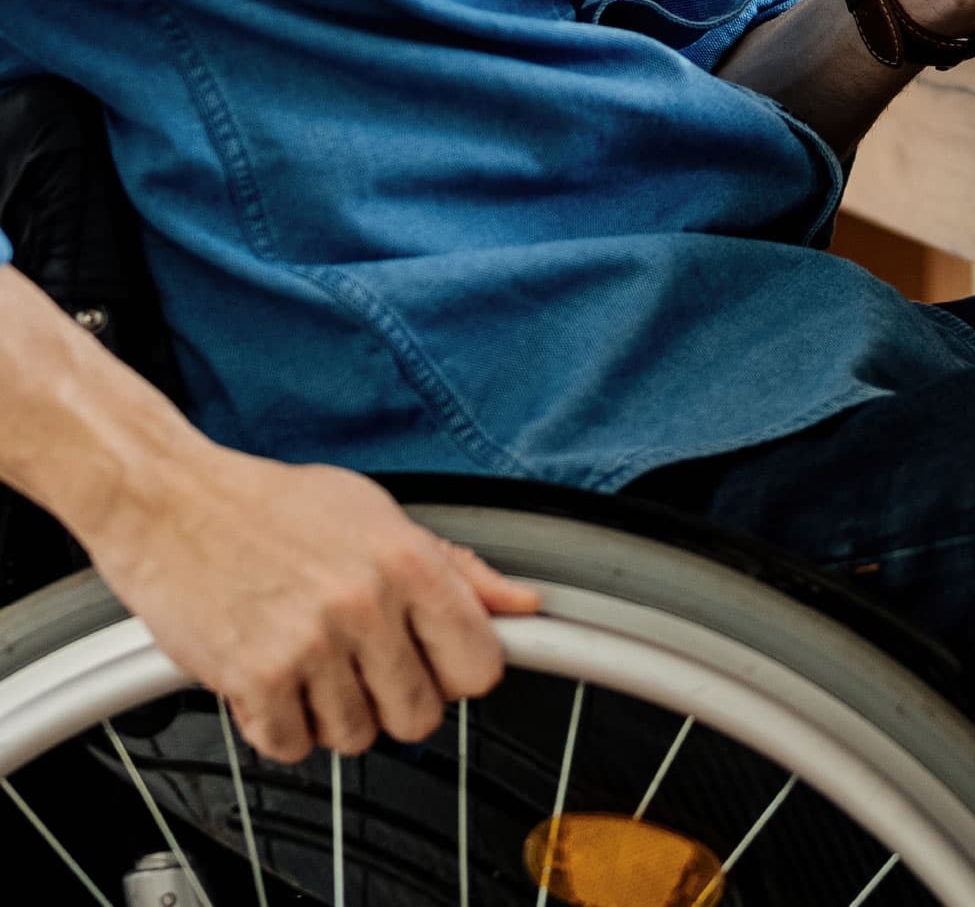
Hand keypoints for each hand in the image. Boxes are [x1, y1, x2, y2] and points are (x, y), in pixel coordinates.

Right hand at [82, 441, 540, 761]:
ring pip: (357, 737)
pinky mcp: (254, 679)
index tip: (440, 664)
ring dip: (336, 714)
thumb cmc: (277, 507)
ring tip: (314, 663)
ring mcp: (310, 645)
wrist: (174, 503)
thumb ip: (458, 567)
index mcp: (409, 561)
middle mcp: (366, 604)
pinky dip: (283, 726)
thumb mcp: (380, 516)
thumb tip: (522, 604)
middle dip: (398, 702)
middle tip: (368, 667)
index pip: (479, 666)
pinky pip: (292, 747)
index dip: (461, 673)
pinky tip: (276, 681)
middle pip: (421, 717)